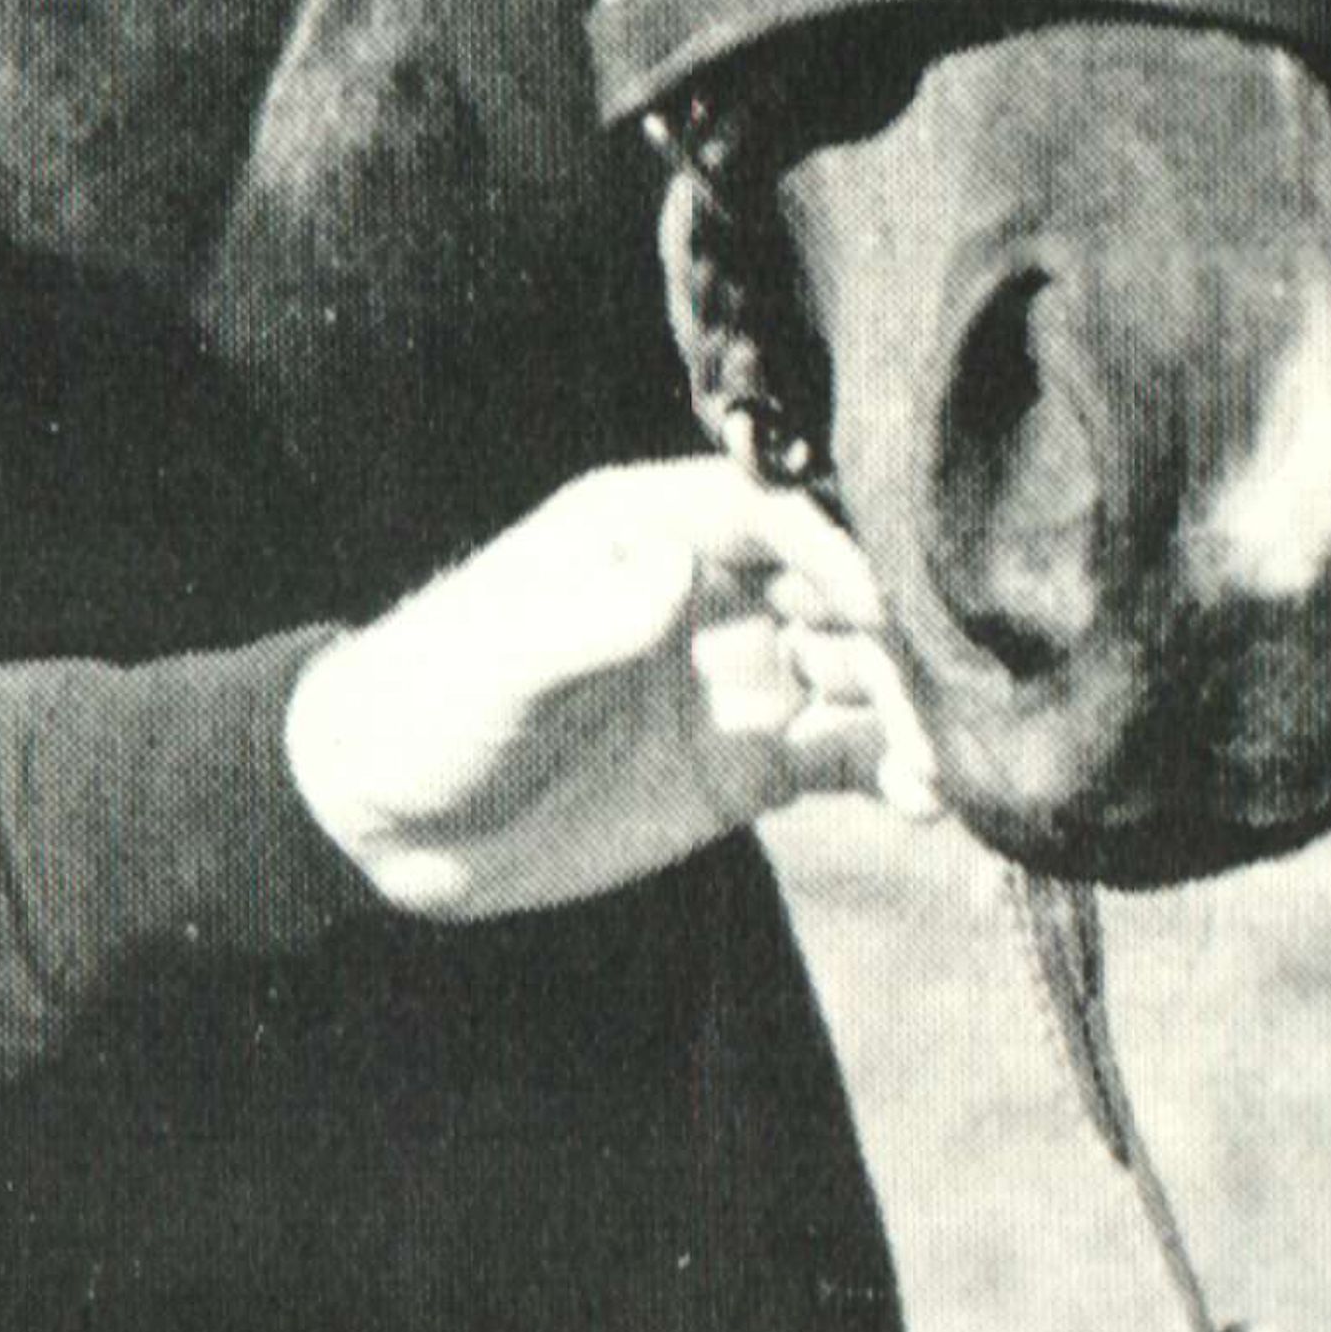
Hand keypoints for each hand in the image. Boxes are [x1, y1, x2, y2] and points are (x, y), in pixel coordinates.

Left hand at [280, 456, 937, 916]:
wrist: (385, 821)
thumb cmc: (426, 706)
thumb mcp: (503, 657)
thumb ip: (593, 617)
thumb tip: (687, 569)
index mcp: (649, 529)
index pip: (775, 510)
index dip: (838, 547)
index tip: (882, 605)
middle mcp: (709, 591)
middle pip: (838, 590)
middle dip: (898, 635)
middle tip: (944, 698)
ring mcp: (734, 678)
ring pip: (856, 675)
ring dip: (910, 709)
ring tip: (945, 764)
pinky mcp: (742, 765)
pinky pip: (840, 756)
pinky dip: (889, 771)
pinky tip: (925, 801)